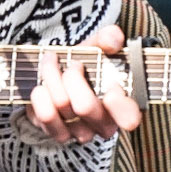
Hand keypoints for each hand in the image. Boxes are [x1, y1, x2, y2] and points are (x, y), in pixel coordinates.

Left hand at [25, 24, 140, 144]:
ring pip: (62, 105)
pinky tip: (42, 85)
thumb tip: (113, 38)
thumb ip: (109, 39)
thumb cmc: (86, 66)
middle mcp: (103, 124)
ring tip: (51, 63)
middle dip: (72, 77)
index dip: (119, 103)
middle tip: (72, 64)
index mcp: (122, 106)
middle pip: (85, 106)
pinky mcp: (58, 133)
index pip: (129, 117)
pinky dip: (40, 94)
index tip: (111, 85)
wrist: (59, 79)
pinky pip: (46, 115)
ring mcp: (80, 132)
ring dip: (52, 77)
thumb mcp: (99, 49)